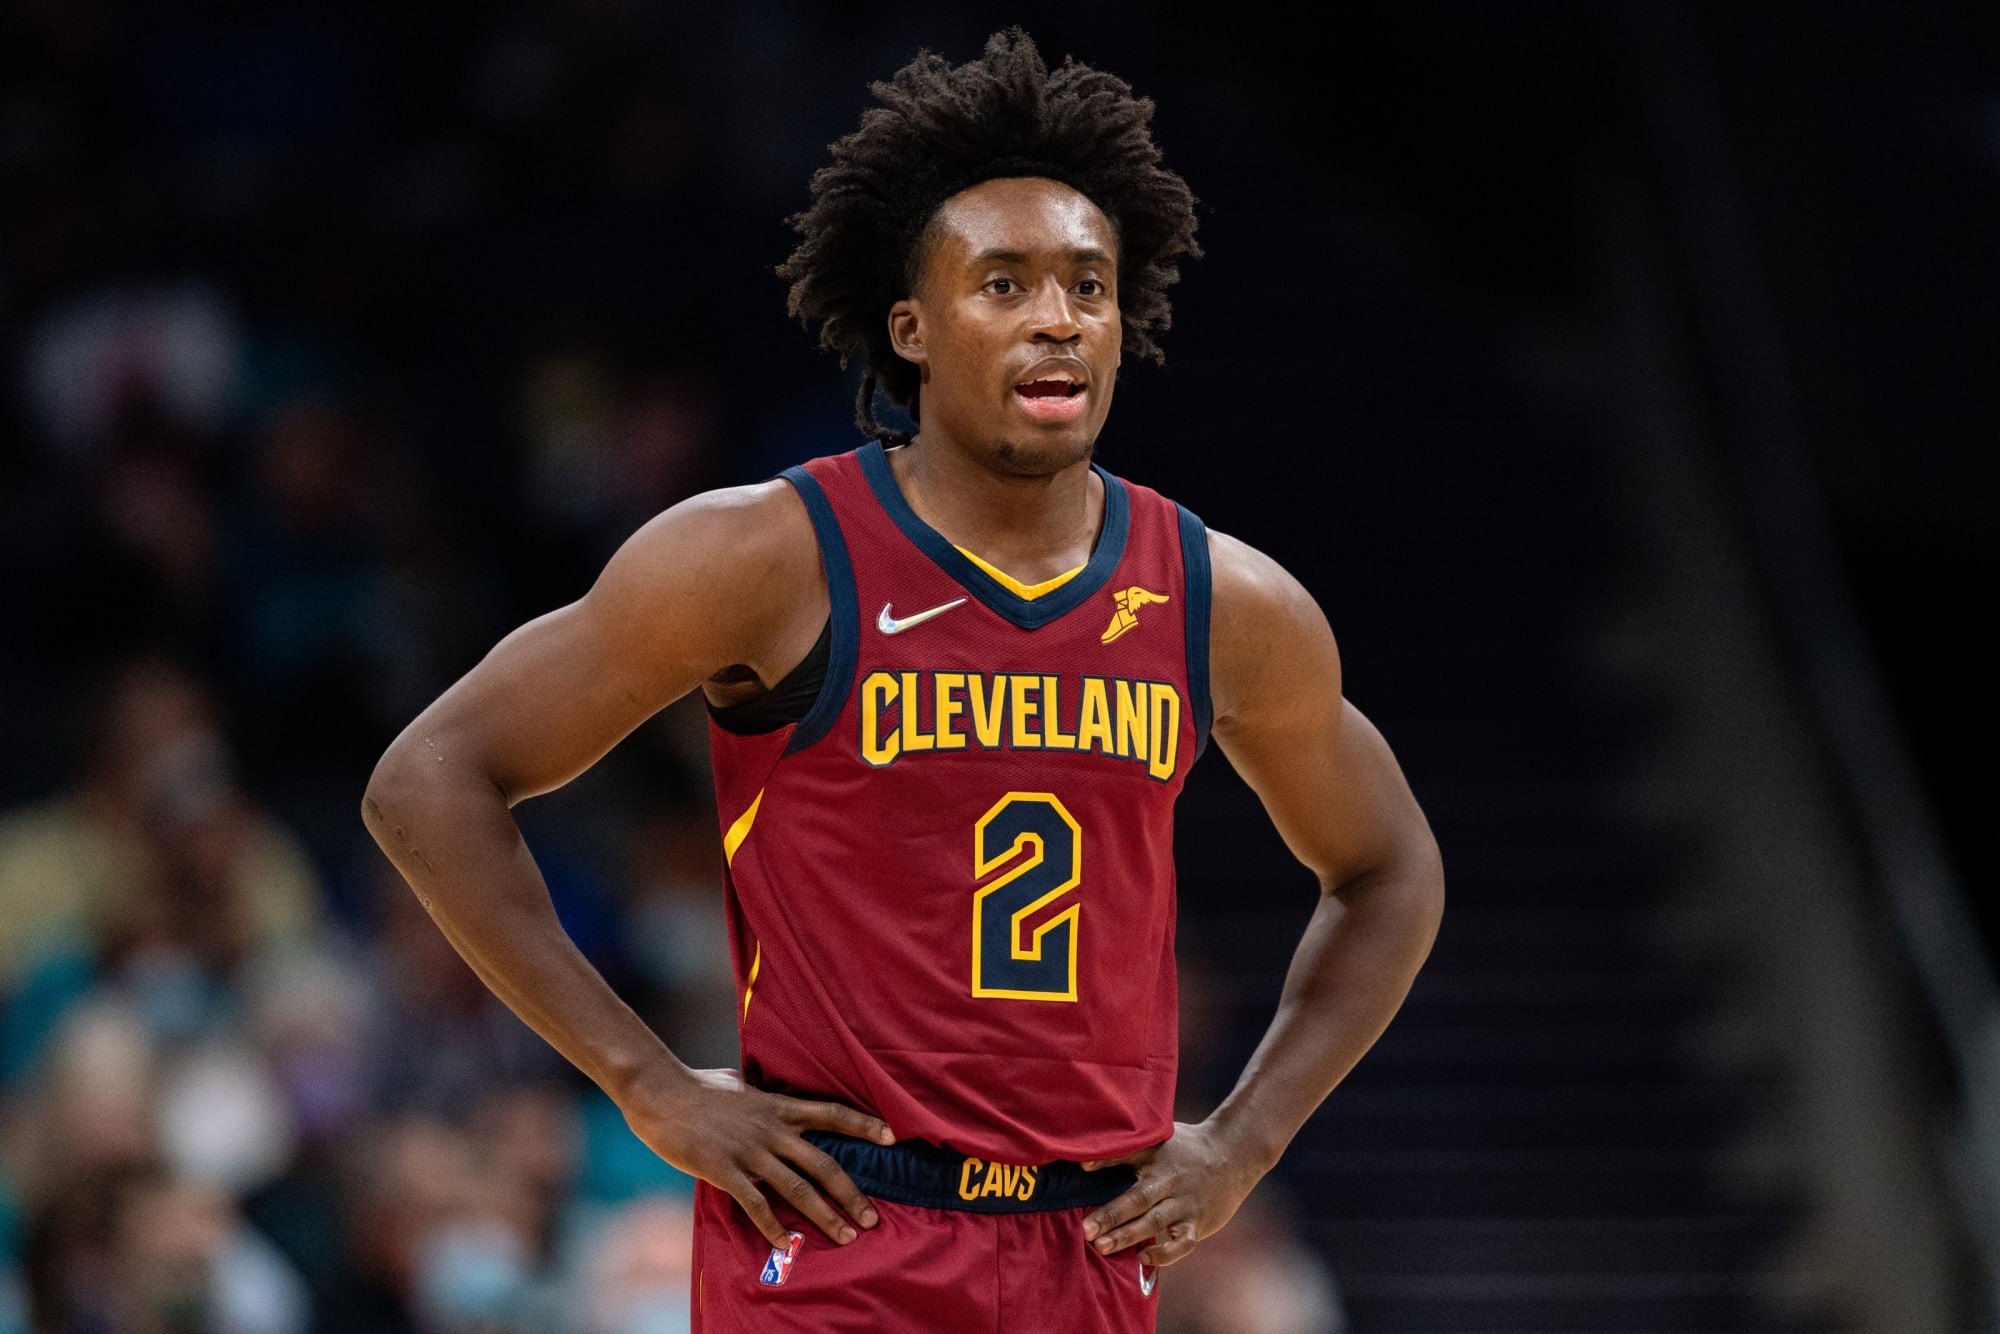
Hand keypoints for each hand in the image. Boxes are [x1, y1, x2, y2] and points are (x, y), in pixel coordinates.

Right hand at [620, 1065, 894, 1247]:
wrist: (660, 1091)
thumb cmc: (697, 1085)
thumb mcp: (739, 1082)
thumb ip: (759, 1092)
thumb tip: (764, 1089)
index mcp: (778, 1106)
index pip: (831, 1113)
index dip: (863, 1124)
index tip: (891, 1135)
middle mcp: (772, 1130)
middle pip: (824, 1164)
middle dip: (852, 1193)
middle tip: (872, 1217)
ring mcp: (750, 1152)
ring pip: (798, 1189)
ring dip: (825, 1216)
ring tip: (846, 1235)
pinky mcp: (725, 1170)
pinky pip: (756, 1204)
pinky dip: (773, 1228)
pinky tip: (785, 1246)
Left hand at [1078, 1120, 1264, 1265]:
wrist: (1234, 1154)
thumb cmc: (1185, 1147)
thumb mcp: (1158, 1138)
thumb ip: (1125, 1150)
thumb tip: (1083, 1164)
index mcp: (1157, 1156)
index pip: (1129, 1156)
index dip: (1105, 1160)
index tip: (1082, 1169)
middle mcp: (1171, 1180)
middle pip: (1139, 1198)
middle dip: (1111, 1215)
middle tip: (1086, 1230)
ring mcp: (1185, 1203)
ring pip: (1156, 1222)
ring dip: (1129, 1235)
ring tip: (1102, 1247)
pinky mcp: (1198, 1222)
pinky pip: (1182, 1244)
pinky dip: (1164, 1253)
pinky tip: (1143, 1258)